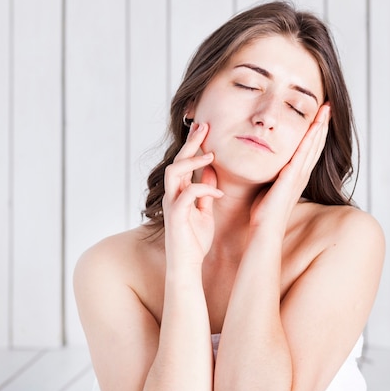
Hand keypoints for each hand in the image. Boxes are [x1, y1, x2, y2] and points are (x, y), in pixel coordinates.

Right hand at [162, 123, 222, 267]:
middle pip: (177, 161)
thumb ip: (206, 191)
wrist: (187, 265)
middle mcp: (172, 195)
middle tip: (204, 125)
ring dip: (193, 161)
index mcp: (179, 192)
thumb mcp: (204, 211)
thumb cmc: (195, 240)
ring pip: (175, 172)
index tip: (205, 127)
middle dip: (190, 142)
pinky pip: (187, 194)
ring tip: (211, 155)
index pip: (184, 162)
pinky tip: (218, 193)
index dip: (193, 144)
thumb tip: (212, 171)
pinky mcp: (175, 216)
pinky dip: (204, 190)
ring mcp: (172, 205)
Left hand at [250, 104, 330, 229]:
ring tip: (326, 110)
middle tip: (328, 106)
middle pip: (316, 144)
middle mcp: (301, 174)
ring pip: (313, 146)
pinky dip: (311, 139)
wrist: (265, 230)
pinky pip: (303, 154)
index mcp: (296, 176)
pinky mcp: (293, 177)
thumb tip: (263, 165)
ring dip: (320, 127)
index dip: (315, 132)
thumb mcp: (267, 187)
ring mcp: (299, 175)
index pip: (308, 149)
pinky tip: (315, 126)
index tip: (318, 116)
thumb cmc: (263, 213)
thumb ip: (270, 176)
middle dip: (322, 124)